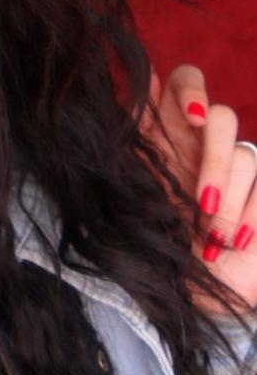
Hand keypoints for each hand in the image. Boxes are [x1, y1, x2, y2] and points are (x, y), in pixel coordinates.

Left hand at [145, 64, 256, 310]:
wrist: (181, 293)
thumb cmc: (146, 238)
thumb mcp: (129, 190)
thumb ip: (129, 145)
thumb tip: (132, 97)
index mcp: (162, 131)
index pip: (183, 81)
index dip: (191, 89)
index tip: (193, 116)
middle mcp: (200, 143)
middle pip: (223, 115)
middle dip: (216, 158)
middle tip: (203, 200)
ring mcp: (236, 169)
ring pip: (247, 154)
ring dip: (229, 201)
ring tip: (211, 236)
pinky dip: (248, 218)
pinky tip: (230, 243)